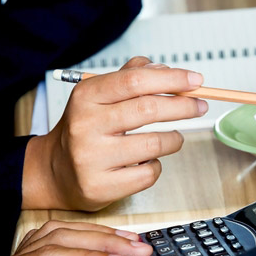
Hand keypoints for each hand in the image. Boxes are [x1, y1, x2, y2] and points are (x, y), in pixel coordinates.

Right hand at [22, 57, 208, 209]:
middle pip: (148, 109)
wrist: (55, 171)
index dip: (171, 79)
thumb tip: (167, 70)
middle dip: (183, 106)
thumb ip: (132, 77)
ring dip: (174, 139)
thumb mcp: (100, 96)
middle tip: (199, 106)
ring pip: (154, 144)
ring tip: (173, 138)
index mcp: (87, 96)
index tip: (196, 81)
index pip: (135, 81)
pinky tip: (146, 160)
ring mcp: (91, 158)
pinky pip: (148, 172)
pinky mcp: (101, 186)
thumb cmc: (86, 129)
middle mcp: (85, 125)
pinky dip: (156, 164)